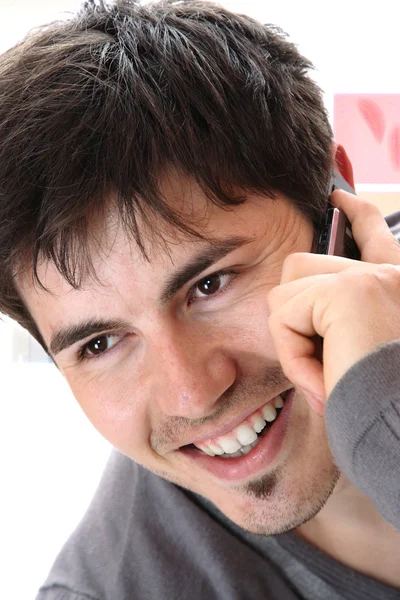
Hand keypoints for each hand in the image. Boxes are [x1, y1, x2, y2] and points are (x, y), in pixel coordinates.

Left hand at [267, 190, 399, 414]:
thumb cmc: (386, 405)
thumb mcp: (366, 352)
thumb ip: (342, 320)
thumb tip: (301, 304)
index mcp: (399, 284)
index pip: (375, 233)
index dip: (355, 214)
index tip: (338, 198)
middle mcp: (392, 274)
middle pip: (302, 264)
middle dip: (293, 313)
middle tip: (319, 359)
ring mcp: (371, 278)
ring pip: (287, 290)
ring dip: (294, 340)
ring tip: (327, 375)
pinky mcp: (346, 293)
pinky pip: (285, 316)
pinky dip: (293, 355)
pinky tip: (323, 380)